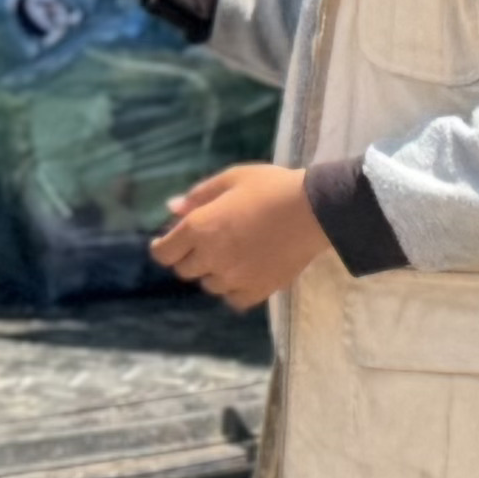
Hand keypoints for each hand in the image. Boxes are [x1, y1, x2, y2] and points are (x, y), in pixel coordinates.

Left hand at [151, 162, 329, 307]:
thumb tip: (172, 208)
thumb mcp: (232, 178)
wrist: (315, 210)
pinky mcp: (256, 291)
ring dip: (213, 272)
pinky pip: (233, 299)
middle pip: (184, 270)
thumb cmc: (271, 187)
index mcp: (199, 228)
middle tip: (209, 242)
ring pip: (209, 285)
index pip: (163, 253)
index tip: (170, 241)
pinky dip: (234, 288)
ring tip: (233, 255)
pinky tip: (246, 273)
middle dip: (190, 256)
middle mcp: (210, 257)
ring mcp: (233, 278)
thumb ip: (199, 195)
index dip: (164, 246)